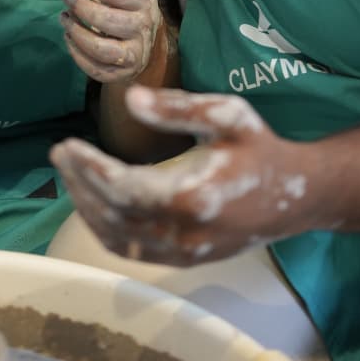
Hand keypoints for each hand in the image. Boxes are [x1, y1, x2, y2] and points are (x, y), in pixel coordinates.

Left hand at [51, 86, 320, 265]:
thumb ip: (177, 108)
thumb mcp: (227, 115)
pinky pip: (134, 252)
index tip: (67, 146)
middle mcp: (185, 233)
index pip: (123, 189)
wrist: (299, 196)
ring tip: (71, 176)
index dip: (90, 169)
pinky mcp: (187, 261)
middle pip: (114, 216)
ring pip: (119, 240)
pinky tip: (94, 205)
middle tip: (61, 155)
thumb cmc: (261, 148)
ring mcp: (186, 253)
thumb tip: (131, 99)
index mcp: (193, 196)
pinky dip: (107, 231)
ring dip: (88, 209)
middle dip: (81, 185)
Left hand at [60, 0, 162, 82]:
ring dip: (74, 31)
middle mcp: (143, 27)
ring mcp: (134, 53)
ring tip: (64, 17)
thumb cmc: (132, 5)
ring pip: (98, 47)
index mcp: (144, 0)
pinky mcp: (123, 73)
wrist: (148, 44)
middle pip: (104, 19)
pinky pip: (94, 68)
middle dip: (78, 6)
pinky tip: (69, 37)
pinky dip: (76, 53)